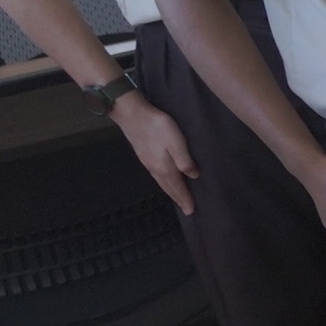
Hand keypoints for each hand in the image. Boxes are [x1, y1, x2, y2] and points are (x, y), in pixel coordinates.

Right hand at [113, 93, 198, 216]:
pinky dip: (164, 182)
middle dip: (178, 198)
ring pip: (162, 182)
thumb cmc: (157, 126)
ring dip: (171, 191)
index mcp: (164, 167)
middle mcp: (154, 168)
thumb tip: (193, 176)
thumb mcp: (176, 142)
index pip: (177, 187)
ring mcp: (147, 162)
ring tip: (178, 198)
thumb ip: (184, 160)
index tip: (191, 211)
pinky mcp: (144, 155)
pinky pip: (157, 175)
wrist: (132, 114)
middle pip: (168, 187)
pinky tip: (165, 180)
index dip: (185, 199)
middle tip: (186, 209)